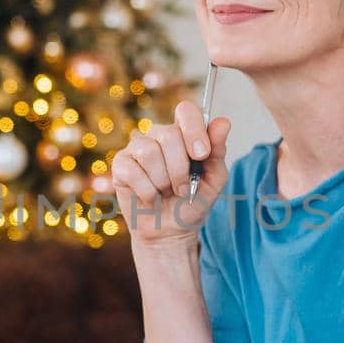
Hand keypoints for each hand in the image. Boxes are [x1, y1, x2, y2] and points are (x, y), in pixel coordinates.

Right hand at [111, 99, 231, 250]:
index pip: (186, 111)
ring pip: (150, 153)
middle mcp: (158, 135)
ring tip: (166, 193)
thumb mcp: (213, 179)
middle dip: (180, 169)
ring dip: (163, 182)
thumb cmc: (192, 203)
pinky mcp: (120, 165)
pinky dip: (148, 192)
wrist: (171, 231)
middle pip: (168, 135)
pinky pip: (133, 171)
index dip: (193, 130)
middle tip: (183, 188)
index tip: (201, 155)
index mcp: (183, 133)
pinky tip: (150, 198)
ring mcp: (137, 148)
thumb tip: (223, 122)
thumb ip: (218, 151)